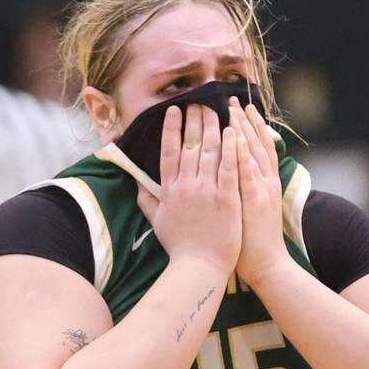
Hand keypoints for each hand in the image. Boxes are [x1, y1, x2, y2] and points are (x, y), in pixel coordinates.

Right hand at [137, 104, 240, 275]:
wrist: (199, 266)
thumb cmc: (179, 246)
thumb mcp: (157, 221)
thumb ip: (146, 199)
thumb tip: (136, 184)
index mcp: (169, 190)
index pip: (168, 151)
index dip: (171, 128)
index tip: (174, 111)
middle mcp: (186, 186)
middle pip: (190, 145)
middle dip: (194, 120)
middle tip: (199, 102)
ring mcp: (207, 191)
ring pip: (210, 151)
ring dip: (213, 127)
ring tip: (216, 109)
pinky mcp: (227, 198)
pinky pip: (229, 168)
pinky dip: (230, 148)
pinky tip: (233, 132)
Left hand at [228, 97, 291, 286]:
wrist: (266, 265)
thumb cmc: (252, 244)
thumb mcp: (250, 212)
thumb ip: (241, 192)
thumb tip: (232, 179)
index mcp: (263, 184)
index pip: (255, 149)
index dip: (247, 128)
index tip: (238, 109)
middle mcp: (265, 182)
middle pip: (255, 144)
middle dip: (243, 120)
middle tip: (233, 99)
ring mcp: (260, 190)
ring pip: (252, 152)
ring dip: (242, 129)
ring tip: (233, 108)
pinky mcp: (254, 201)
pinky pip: (247, 172)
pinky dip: (243, 154)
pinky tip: (236, 137)